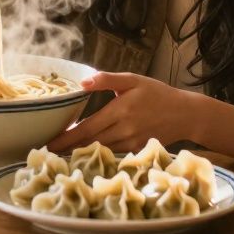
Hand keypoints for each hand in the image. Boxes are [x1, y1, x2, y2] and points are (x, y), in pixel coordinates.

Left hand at [47, 72, 200, 153]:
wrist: (185, 114)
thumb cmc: (157, 93)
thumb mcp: (133, 80)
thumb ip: (106, 80)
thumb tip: (82, 83)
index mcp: (120, 110)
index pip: (87, 127)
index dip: (67, 137)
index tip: (49, 143)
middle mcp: (125, 129)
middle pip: (90, 142)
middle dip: (69, 148)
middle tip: (47, 151)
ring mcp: (132, 142)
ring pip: (101, 150)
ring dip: (81, 152)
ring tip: (62, 153)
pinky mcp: (137, 150)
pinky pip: (114, 153)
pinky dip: (99, 154)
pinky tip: (87, 154)